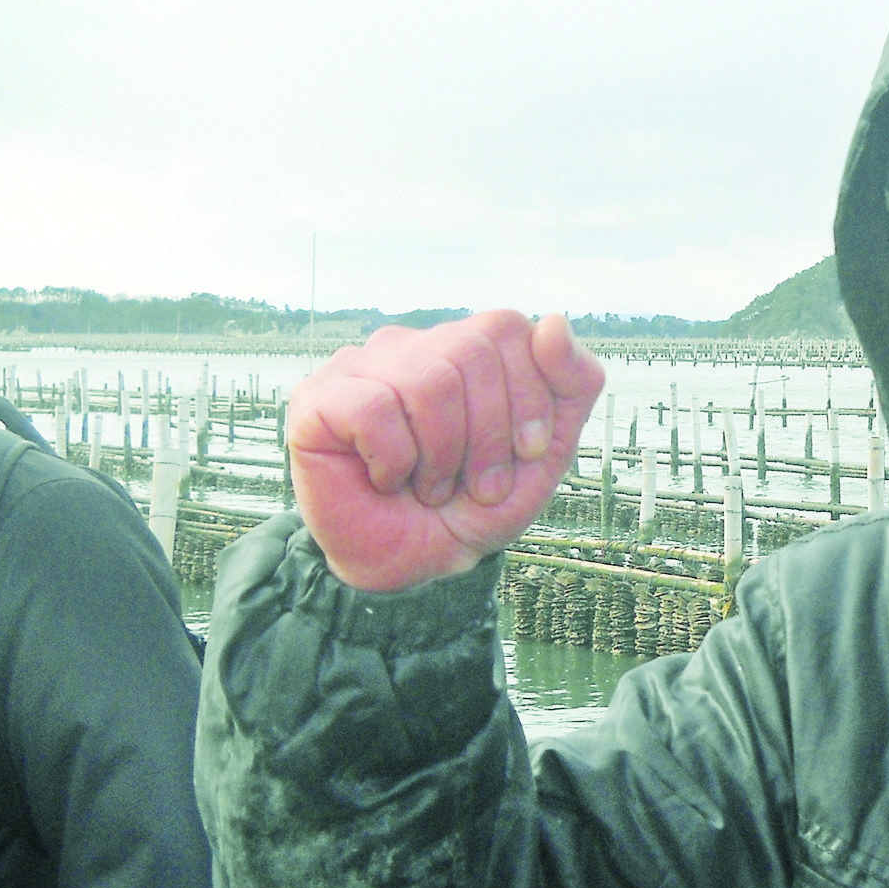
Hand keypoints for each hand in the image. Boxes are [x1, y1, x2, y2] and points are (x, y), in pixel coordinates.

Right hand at [285, 311, 604, 591]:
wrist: (417, 566)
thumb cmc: (474, 504)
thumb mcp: (545, 451)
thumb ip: (571, 384)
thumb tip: (552, 321)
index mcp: (461, 347)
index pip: (504, 327)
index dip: (527, 395)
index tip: (528, 452)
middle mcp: (409, 346)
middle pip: (469, 350)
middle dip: (490, 434)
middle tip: (481, 485)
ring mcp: (358, 368)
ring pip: (427, 381)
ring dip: (444, 455)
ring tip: (432, 488)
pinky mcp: (316, 401)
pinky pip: (373, 409)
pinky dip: (395, 461)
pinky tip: (386, 480)